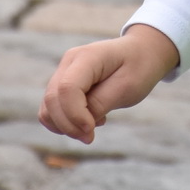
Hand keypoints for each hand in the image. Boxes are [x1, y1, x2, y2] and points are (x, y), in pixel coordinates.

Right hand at [40, 24, 179, 144]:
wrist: (142, 53)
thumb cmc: (139, 68)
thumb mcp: (127, 87)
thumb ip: (100, 103)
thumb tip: (78, 123)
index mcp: (88, 56)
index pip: (67, 88)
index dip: (75, 115)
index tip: (93, 130)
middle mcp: (69, 61)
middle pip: (52, 99)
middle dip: (68, 125)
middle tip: (90, 137)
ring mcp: (63, 71)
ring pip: (47, 107)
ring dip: (65, 125)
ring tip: (94, 124)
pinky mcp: (62, 83)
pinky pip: (51, 109)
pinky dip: (65, 121)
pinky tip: (88, 119)